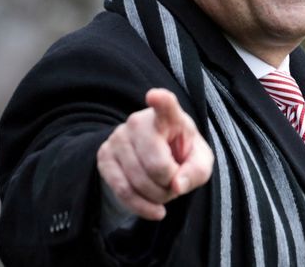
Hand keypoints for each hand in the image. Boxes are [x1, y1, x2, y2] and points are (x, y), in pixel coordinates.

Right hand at [97, 88, 213, 219]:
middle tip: (175, 182)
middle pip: (155, 165)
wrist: (156, 162)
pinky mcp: (104, 156)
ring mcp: (118, 137)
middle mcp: (139, 122)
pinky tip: (154, 209)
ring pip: (137, 181)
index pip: (165, 106)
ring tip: (165, 191)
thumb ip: (196, 172)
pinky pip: (121, 191)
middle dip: (170, 185)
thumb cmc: (182, 156)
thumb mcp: (200, 163)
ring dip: (157, 197)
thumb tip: (176, 185)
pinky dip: (141, 206)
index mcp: (169, 116)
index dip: (161, 101)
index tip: (155, 96)